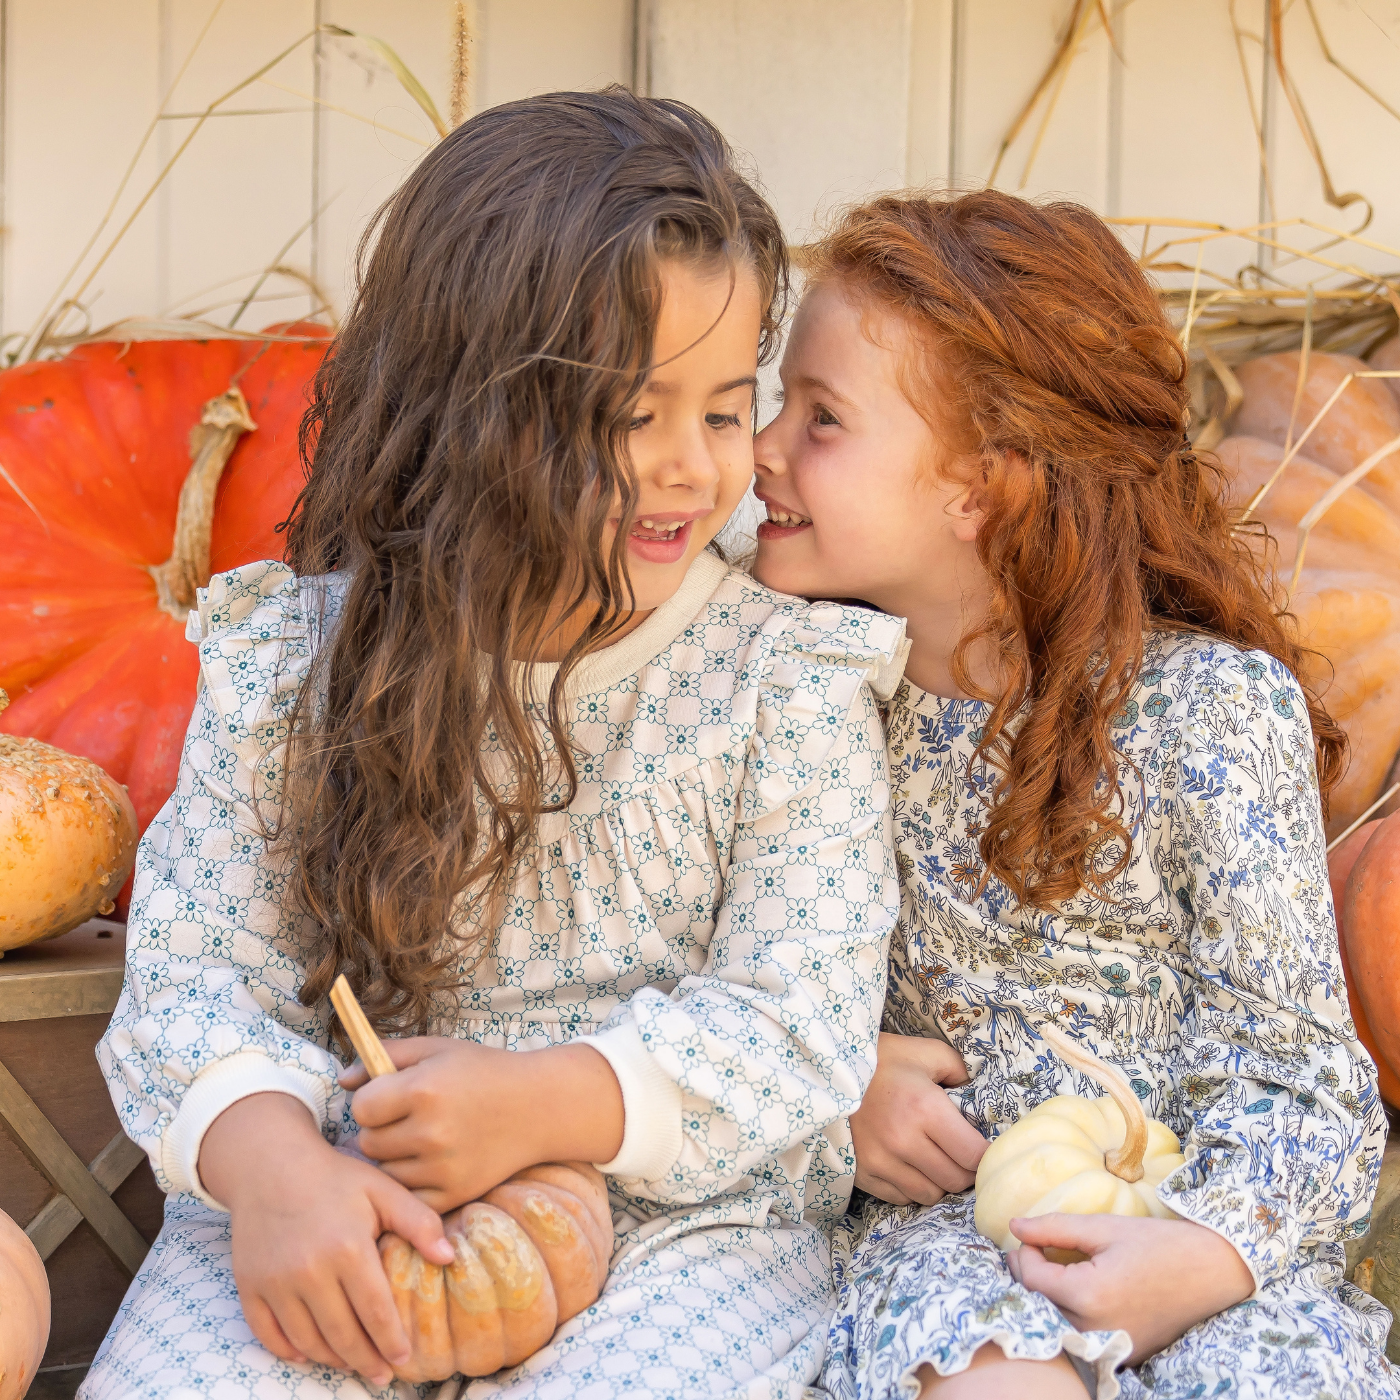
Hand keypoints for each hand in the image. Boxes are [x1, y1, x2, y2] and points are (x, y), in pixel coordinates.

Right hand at [199, 1091, 453, 1385]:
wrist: (271, 1165)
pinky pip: (268, 1334)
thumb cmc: (335, 1178)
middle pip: (342, 1334)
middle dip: (366, 1361)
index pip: (376, 1311)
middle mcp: (309, 1271)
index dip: (392, 1340)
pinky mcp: (250, 1286)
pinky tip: (309, 1354)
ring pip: (307, 1341)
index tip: (405, 1358)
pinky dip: (288, 1351)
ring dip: (332, 1359)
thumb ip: (419, 1222)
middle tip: (383, 1375)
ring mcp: (276, 1282)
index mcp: (348, 1248)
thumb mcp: (382, 1189)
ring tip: (353, 1365)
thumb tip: (449, 1258)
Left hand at [341, 1037, 624, 1212]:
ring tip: (421, 1139)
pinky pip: (407, 1197)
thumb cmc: (484, 1071)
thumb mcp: (437, 1049)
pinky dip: (412, 1184)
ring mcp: (442, 1168)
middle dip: (381, 1130)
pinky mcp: (454, 1195)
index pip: (361, 1107)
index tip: (390, 1096)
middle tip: (407, 1119)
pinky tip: (428, 1163)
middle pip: (368, 1142)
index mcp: (423, 1089)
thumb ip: (385, 1056)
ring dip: (394, 1158)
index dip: (372, 1101)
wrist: (539, 1107)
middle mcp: (431, 1131)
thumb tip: (342, 1080)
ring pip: (385, 1172)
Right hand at [850, 1032, 985, 1204]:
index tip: (983, 1146)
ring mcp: (881, 1162)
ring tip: (936, 1160)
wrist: (826, 1070)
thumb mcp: (927, 1053)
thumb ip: (961, 1072)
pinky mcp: (864, 1174)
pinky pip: (902, 1198)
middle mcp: (903, 1141)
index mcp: (925, 1109)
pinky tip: (910, 1165)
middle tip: (962, 1154)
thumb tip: (979, 1100)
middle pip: (955, 1180)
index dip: (985, 1155)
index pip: (973, 1155)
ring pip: (931, 1195)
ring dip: (940, 1182)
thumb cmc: (882, 1060)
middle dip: (966, 1170)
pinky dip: (912, 1187)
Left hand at [1006, 1214, 1255, 1363]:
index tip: (1029, 1238)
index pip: (1031, 1279)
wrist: (1211, 1272)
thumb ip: (1053, 1227)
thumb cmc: (1157, 1243)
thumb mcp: (1102, 1227)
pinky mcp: (1124, 1355)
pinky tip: (1076, 1294)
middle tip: (1035, 1252)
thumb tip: (1014, 1226)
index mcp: (1088, 1296)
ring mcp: (1111, 1348)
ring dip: (1046, 1299)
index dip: (1022, 1255)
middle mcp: (1096, 1330)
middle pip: (1039, 1306)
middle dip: (1029, 1278)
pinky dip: (1070, 1317)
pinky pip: (1082, 1338)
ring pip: (1057, 1325)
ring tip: (1052, 1270)